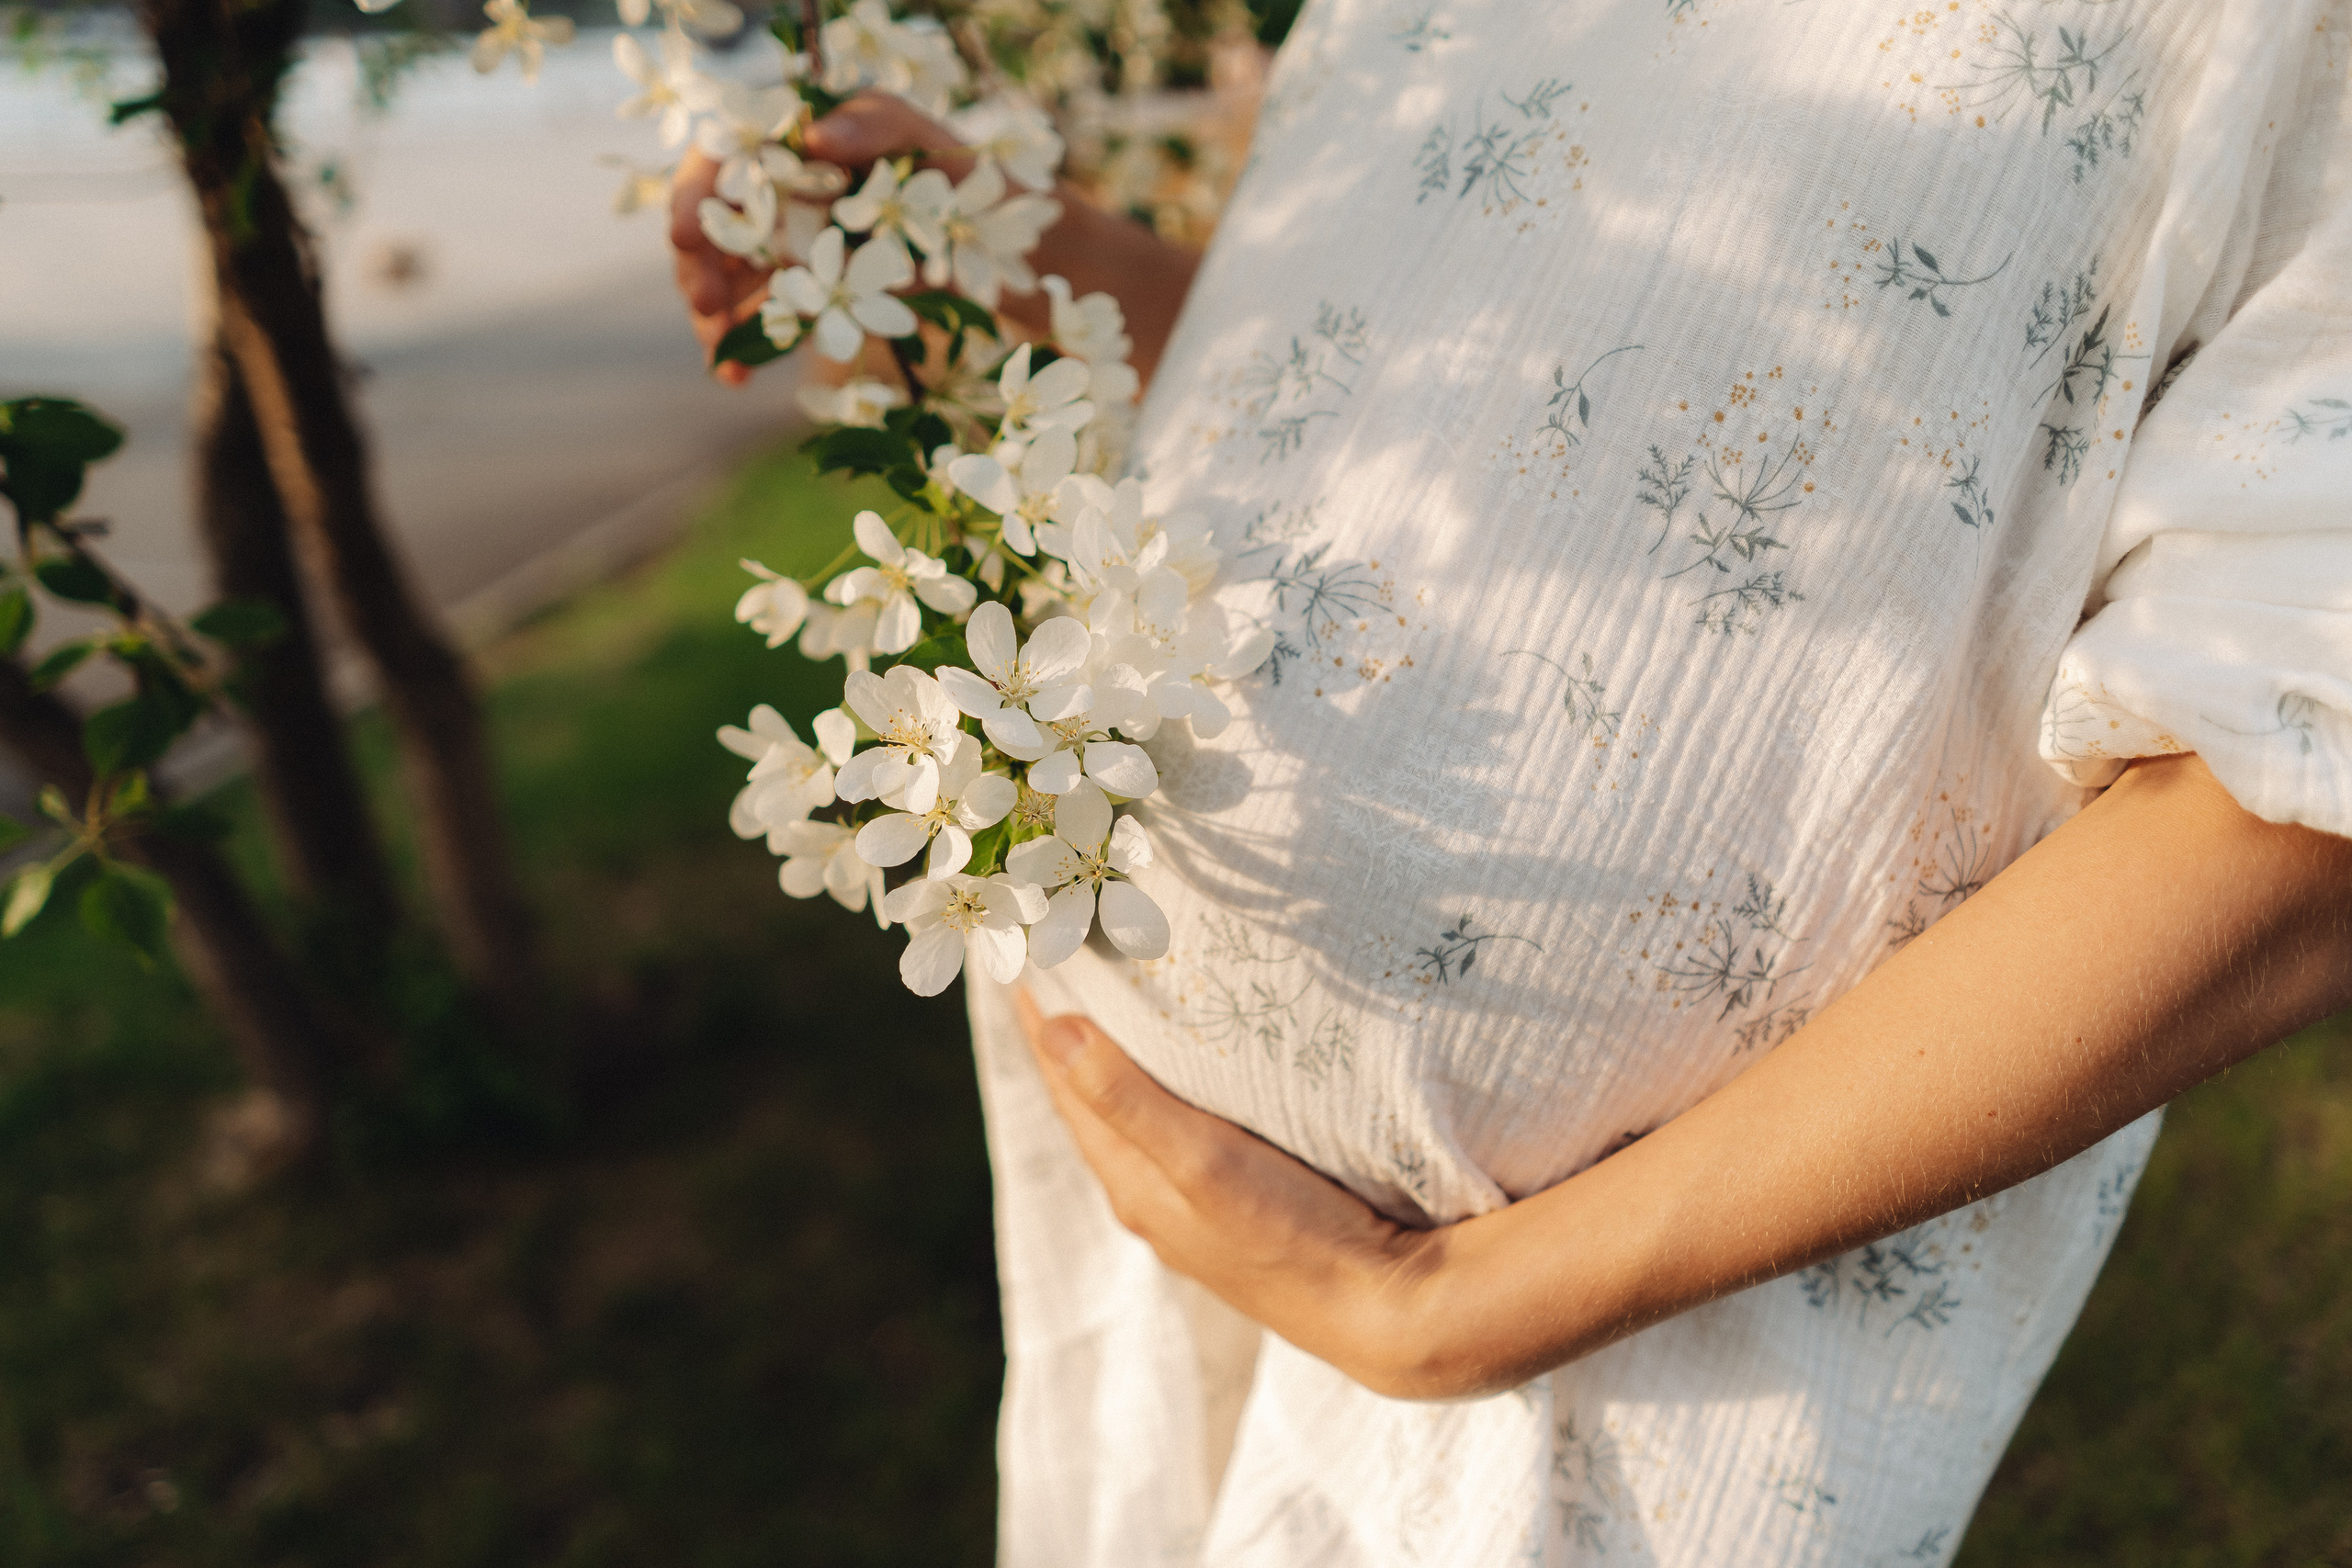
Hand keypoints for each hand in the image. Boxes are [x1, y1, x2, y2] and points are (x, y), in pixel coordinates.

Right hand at [670, 91, 1202, 386]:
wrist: (1017, 258)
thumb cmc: (976, 187)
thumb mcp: (935, 147)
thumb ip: (880, 126)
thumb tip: (813, 134)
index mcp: (805, 141)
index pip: (727, 155)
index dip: (699, 190)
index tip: (690, 233)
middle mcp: (787, 189)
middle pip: (713, 220)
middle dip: (699, 263)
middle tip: (709, 306)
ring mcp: (793, 243)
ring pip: (726, 273)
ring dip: (713, 315)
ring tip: (724, 357)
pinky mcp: (808, 294)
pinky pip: (758, 315)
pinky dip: (741, 343)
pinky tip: (736, 375)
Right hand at [1012, 758, 2351, 1403]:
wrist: (2201, 861)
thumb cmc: (2000, 787)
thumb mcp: (1743, 796)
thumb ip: (1622, 788)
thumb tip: (1455, 647)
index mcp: (1631, 1135)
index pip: (1377, 1193)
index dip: (1209, 1125)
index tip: (1099, 994)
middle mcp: (1628, 1226)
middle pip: (1325, 1262)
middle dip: (1152, 1154)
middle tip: (1037, 1007)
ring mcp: (1648, 1250)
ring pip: (1348, 1313)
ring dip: (1171, 1191)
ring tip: (1061, 1044)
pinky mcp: (1678, 1240)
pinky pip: (1421, 1308)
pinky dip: (1259, 1225)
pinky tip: (1152, 1102)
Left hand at [1014, 988, 1446, 1396]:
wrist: (1376, 1309)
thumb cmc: (1289, 1233)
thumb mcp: (1200, 1160)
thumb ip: (1127, 1099)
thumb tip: (1054, 1029)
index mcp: (1130, 1182)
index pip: (1066, 1085)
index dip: (1042, 1022)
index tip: (1022, 958)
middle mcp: (1150, 1198)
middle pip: (1091, 1102)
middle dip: (1073, 1038)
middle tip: (1064, 967)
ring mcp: (1192, 1210)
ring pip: (1135, 1120)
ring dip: (1118, 1066)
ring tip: (1116, 1009)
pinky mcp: (1235, 1212)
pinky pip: (1177, 1137)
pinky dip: (1165, 1094)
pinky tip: (1189, 1082)